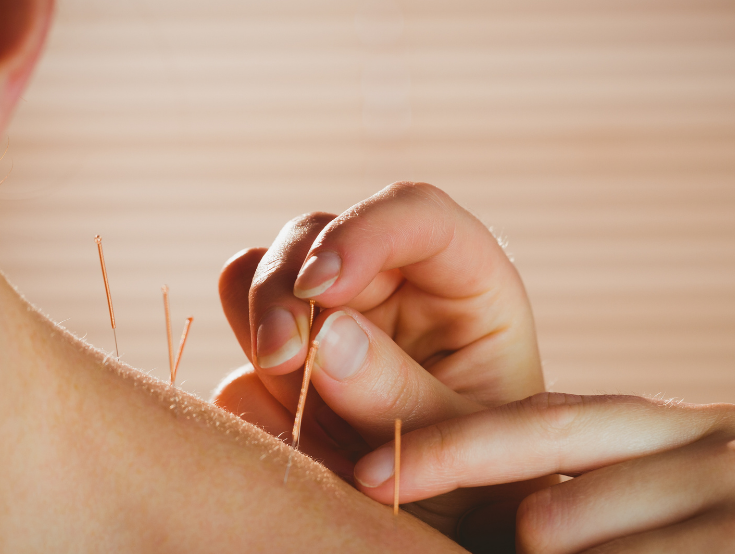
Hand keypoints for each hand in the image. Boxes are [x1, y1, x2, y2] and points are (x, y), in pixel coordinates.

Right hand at [214, 181, 549, 533]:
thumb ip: (403, 396)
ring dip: (260, 327)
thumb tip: (326, 336)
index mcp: (464, 283)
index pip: (416, 214)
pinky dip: (250, 392)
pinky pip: (240, 357)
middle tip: (282, 358)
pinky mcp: (287, 367)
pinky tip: (294, 443)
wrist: (454, 535)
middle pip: (316, 234)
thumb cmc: (494, 485)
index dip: (363, 231)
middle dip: (286, 287)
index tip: (322, 286)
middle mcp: (392, 288)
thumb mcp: (471, 448)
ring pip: (260, 275)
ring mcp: (331, 323)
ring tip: (294, 401)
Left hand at [353, 392, 734, 553]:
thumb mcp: (643, 520)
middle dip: (494, 531)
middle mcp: (715, 432)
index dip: (446, 447)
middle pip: (544, 486)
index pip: (539, 421)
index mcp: (675, 424)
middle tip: (487, 535)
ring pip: (569, 540)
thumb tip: (441, 480)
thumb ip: (564, 493)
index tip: (366, 470)